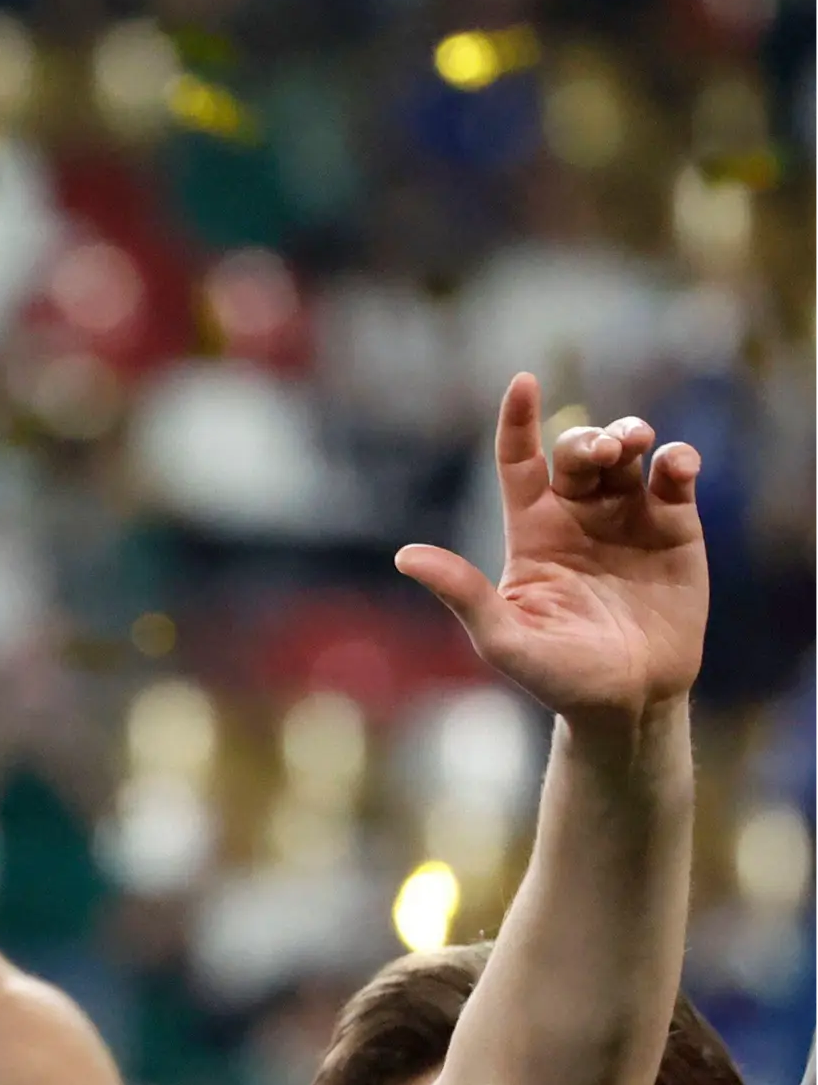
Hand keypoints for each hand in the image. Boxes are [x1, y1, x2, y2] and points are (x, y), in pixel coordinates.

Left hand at [396, 374, 705, 729]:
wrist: (628, 702)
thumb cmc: (557, 675)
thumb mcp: (503, 637)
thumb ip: (462, 594)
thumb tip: (406, 556)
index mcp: (532, 529)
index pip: (519, 461)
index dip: (519, 421)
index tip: (523, 382)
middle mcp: (580, 515)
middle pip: (579, 453)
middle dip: (588, 439)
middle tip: (601, 451)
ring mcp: (629, 520)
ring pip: (629, 456)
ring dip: (631, 435)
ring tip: (633, 444)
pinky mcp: (676, 532)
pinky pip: (675, 481)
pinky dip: (677, 462)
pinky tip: (675, 465)